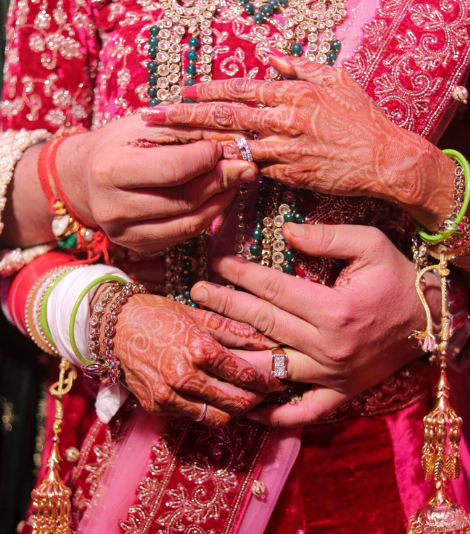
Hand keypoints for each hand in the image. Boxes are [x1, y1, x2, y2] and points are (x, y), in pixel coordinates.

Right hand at [56, 114, 257, 252]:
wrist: (85, 177)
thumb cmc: (117, 144)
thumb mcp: (145, 126)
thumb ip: (186, 132)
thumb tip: (233, 144)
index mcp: (110, 170)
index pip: (173, 169)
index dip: (206, 158)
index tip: (224, 146)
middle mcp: (113, 209)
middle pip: (184, 200)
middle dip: (221, 181)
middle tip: (245, 167)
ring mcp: (124, 234)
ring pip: (189, 224)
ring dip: (220, 202)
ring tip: (235, 182)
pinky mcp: (137, 247)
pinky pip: (183, 236)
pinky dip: (206, 217)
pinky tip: (215, 199)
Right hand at [115, 294, 282, 426]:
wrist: (114, 327)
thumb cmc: (157, 314)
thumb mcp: (197, 315)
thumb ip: (233, 329)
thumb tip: (264, 340)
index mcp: (198, 349)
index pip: (243, 373)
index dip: (266, 380)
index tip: (278, 381)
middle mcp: (185, 377)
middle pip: (234, 402)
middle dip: (256, 400)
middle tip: (265, 393)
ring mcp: (169, 396)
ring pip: (216, 418)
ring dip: (234, 411)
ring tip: (242, 398)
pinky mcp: (157, 407)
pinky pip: (192, 417)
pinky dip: (208, 411)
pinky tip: (214, 398)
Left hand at [142, 56, 454, 231]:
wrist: (383, 159)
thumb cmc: (362, 119)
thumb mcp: (336, 81)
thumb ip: (301, 68)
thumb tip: (273, 58)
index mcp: (292, 94)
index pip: (240, 90)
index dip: (208, 90)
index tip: (182, 91)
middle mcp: (283, 120)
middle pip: (224, 117)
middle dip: (184, 117)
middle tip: (151, 118)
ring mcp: (284, 151)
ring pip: (231, 147)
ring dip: (196, 147)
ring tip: (166, 148)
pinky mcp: (288, 175)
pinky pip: (254, 171)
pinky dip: (230, 170)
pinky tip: (205, 172)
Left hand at [189, 223, 441, 425]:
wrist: (430, 321)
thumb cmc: (398, 280)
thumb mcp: (372, 245)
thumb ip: (328, 237)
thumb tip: (286, 232)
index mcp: (334, 309)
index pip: (274, 289)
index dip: (242, 275)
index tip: (218, 264)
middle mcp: (327, 347)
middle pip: (263, 325)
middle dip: (225, 307)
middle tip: (196, 294)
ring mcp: (330, 376)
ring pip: (271, 369)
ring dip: (233, 356)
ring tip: (201, 345)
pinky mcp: (339, 393)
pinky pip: (303, 412)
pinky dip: (274, 415)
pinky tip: (245, 407)